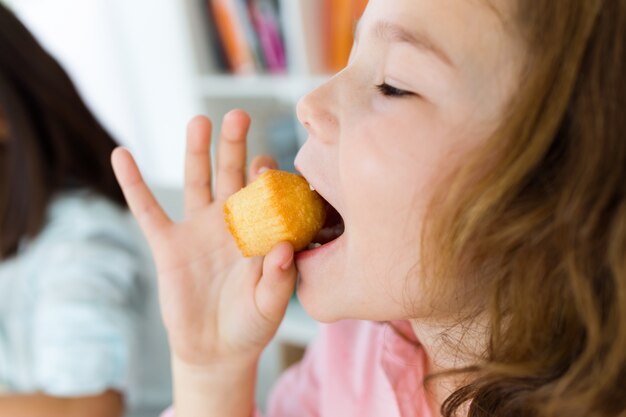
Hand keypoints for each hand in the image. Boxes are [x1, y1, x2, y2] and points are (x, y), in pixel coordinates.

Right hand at [111, 110, 296, 366]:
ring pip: (196, 181)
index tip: (266, 167)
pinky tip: (121, 155)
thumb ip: (278, 278)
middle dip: (235, 144)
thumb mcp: (271, 305)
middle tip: (239, 115)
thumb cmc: (252, 324)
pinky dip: (133, 184)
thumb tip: (283, 247)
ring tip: (200, 121)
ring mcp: (197, 229)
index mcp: (260, 229)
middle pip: (231, 173)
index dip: (267, 176)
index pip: (266, 192)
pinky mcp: (168, 245)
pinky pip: (147, 210)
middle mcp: (230, 221)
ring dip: (196, 152)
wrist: (216, 349)